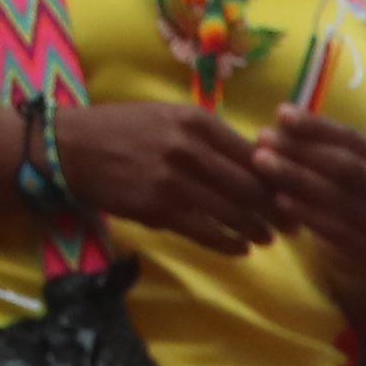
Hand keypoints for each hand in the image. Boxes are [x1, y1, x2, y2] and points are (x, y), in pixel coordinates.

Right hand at [51, 100, 279, 251]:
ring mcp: (174, 180)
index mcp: (197, 121)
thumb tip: (255, 158)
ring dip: (255, 229)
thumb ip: (210, 135)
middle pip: (248, 185)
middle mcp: (189, 148)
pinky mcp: (159, 208)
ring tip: (268, 238)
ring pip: (231, 211)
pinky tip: (241, 249)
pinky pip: (204, 231)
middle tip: (292, 223)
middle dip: (275, 209)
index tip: (294, 192)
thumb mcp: (169, 117)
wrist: (72, 147)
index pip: (252, 153)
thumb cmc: (124, 129)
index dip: (278, 178)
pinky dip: (228, 243)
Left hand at [254, 111, 365, 273]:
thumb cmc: (357, 202)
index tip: (280, 112)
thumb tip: (282, 120)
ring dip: (294, 176)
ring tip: (261, 161)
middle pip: (345, 166)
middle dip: (301, 149)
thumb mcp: (353, 173)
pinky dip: (303, 211)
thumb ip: (326, 149)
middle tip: (263, 137)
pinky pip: (331, 228)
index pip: (353, 139)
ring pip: (335, 196)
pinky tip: (278, 199)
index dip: (316, 125)